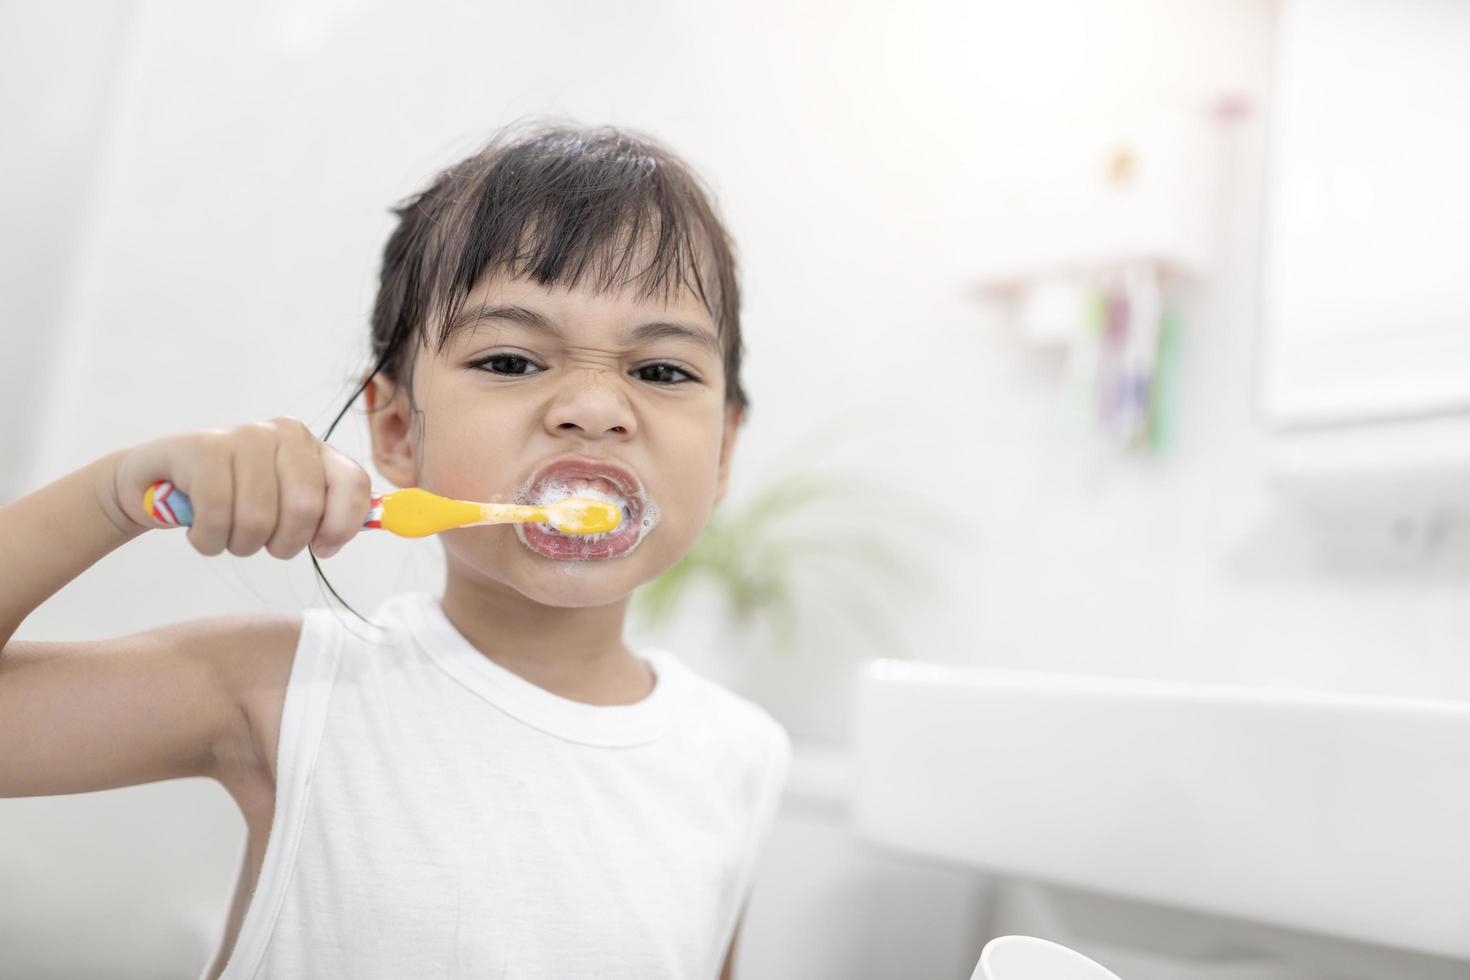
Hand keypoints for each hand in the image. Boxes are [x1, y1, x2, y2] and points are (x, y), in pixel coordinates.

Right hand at [106, 417, 372, 558]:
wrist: (157, 483)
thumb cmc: (233, 498)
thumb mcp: (287, 502)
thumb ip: (331, 511)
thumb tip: (384, 521)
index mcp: (313, 446)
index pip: (353, 484)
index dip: (342, 526)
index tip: (322, 548)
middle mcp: (284, 434)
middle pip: (305, 510)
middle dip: (282, 544)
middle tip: (260, 542)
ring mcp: (242, 437)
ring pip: (257, 520)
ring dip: (239, 545)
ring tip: (225, 532)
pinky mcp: (201, 449)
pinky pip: (216, 517)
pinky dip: (207, 540)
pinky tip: (199, 528)